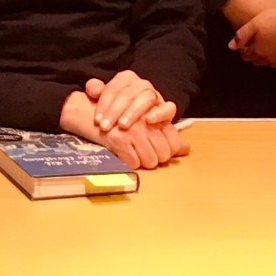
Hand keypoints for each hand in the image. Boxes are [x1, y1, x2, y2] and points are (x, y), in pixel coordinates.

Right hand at [61, 89, 188, 169]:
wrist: (88, 111)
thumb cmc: (119, 116)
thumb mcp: (145, 119)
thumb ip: (167, 133)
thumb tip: (186, 148)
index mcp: (155, 113)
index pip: (174, 140)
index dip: (171, 150)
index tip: (163, 152)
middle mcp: (147, 121)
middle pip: (164, 154)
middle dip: (156, 158)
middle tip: (147, 155)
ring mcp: (133, 131)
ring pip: (150, 161)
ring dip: (143, 162)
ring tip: (134, 155)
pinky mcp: (119, 140)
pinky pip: (133, 163)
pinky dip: (129, 163)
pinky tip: (123, 156)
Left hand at [82, 68, 161, 133]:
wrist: (137, 115)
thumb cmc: (117, 107)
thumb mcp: (104, 96)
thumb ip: (96, 89)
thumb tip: (93, 90)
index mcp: (125, 78)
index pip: (114, 87)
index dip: (104, 103)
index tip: (97, 120)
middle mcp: (141, 84)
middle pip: (128, 93)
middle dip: (115, 110)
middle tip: (105, 126)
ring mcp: (155, 95)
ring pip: (146, 98)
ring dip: (133, 112)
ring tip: (122, 125)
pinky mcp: (167, 108)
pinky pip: (168, 108)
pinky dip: (159, 113)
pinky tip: (148, 121)